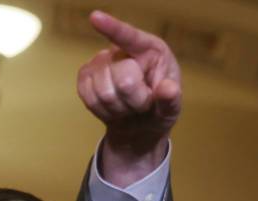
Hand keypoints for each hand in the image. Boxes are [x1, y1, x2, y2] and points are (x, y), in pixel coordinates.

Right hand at [78, 11, 180, 185]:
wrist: (140, 126)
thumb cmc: (159, 110)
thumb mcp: (171, 108)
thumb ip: (171, 100)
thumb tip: (170, 89)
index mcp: (151, 49)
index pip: (130, 38)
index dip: (113, 28)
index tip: (95, 17)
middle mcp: (123, 50)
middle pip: (123, 79)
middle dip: (134, 101)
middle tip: (141, 105)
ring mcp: (101, 61)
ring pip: (104, 92)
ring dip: (119, 109)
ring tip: (128, 107)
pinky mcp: (85, 76)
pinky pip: (88, 96)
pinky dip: (103, 111)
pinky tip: (113, 109)